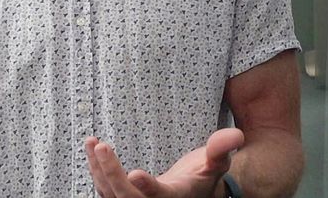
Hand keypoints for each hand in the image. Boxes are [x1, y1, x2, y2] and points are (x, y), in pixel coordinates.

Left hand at [85, 128, 243, 196]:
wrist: (190, 193)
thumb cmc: (202, 178)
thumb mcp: (216, 164)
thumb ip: (221, 150)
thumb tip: (236, 135)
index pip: (159, 196)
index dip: (147, 188)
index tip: (134, 174)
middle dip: (111, 174)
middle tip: (102, 147)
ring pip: (110, 194)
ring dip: (97, 169)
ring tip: (91, 142)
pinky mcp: (122, 197)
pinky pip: (104, 189)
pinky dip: (96, 170)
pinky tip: (91, 149)